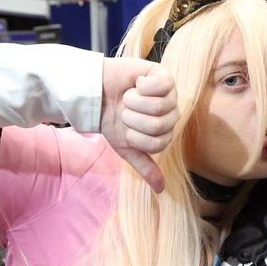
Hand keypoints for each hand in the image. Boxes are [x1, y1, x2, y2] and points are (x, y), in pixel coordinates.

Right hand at [100, 57, 178, 190]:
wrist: (95, 94)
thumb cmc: (112, 120)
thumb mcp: (127, 148)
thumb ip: (145, 167)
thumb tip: (161, 190)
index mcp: (165, 132)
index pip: (157, 143)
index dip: (136, 137)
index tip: (126, 128)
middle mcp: (171, 113)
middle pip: (158, 125)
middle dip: (132, 119)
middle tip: (125, 110)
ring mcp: (170, 94)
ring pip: (157, 107)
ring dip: (134, 102)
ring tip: (128, 96)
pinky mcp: (164, 75)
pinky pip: (161, 87)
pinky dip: (141, 87)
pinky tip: (135, 84)